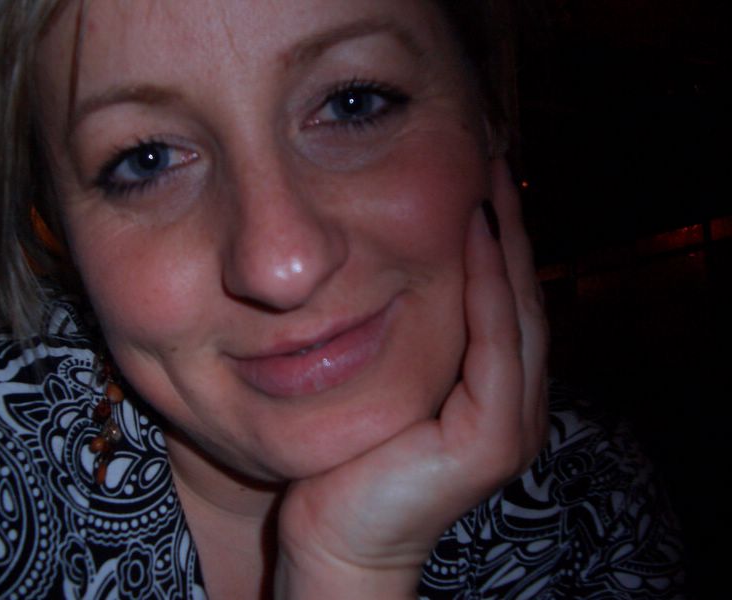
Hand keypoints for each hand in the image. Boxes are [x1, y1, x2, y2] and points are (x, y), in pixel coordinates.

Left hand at [274, 159, 548, 598]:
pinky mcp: (493, 438)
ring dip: (506, 244)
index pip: (501, 298)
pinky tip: (474, 237)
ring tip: (490, 182)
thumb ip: (402, 332)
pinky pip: (495, 347)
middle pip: (519, 296)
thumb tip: (383, 267)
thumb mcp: (381, 378)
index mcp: (492, 387)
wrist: (335, 535)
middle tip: (491, 162)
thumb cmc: (348, 456)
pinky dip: (487, 289)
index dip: (497, 238)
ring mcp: (512, 422)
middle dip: (509, 228)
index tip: (477, 179)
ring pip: (517, 313)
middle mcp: (515, 401)